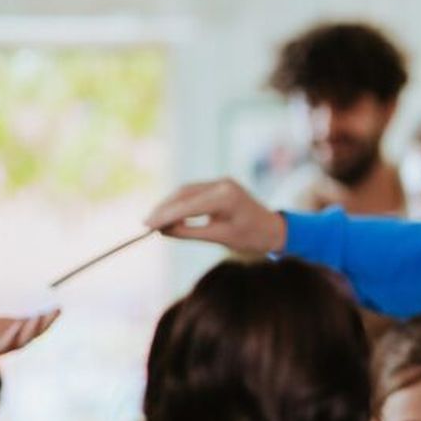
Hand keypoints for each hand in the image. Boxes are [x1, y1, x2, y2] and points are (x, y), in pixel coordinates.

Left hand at [0, 265, 58, 400]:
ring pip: (25, 338)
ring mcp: (2, 345)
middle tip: (58, 310)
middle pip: (35, 331)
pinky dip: (14, 334)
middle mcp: (9, 336)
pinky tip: (19, 323)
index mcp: (8, 326)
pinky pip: (8, 343)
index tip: (58, 305)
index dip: (45, 314)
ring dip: (34, 328)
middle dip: (48, 322)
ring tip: (42, 316)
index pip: (32, 321)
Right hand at [145, 178, 286, 255]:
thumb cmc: (252, 238)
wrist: (274, 230)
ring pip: (186, 191)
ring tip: (154, 222)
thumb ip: (190, 233)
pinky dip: (180, 204)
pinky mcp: (219, 186)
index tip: (147, 226)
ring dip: (170, 205)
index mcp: (227, 197)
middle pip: (184, 194)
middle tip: (146, 224)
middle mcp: (223, 184)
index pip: (188, 205)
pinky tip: (169, 216)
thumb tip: (163, 230)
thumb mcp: (220, 238)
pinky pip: (194, 193)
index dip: (165, 215)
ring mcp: (221, 182)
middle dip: (163, 209)